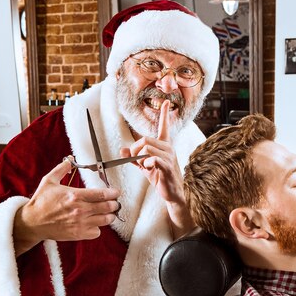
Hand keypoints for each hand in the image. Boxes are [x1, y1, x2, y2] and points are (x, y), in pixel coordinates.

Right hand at [13, 159, 119, 255]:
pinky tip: (93, 223)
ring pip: (105, 220)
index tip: (116, 192)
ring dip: (109, 216)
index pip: (102, 194)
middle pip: (108, 207)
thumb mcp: (49, 181)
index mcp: (75, 195)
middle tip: (114, 203)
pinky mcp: (78, 234)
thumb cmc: (41, 202)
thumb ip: (61, 169)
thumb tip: (69, 159)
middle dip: (114, 204)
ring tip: (108, 213)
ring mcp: (80, 223)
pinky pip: (97, 232)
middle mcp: (80, 210)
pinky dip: (98, 228)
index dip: (113, 193)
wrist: (32, 222)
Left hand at [120, 100, 193, 237]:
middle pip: (144, 140)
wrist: (173, 193)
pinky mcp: (167, 166)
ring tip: (144, 167)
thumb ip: (134, 157)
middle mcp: (168, 148)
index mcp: (164, 145)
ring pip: (146, 148)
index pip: (165, 126)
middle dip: (135, 150)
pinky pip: (152, 158)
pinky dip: (145, 164)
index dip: (164, 113)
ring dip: (139, 158)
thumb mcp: (144, 166)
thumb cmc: (160, 178)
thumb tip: (122, 150)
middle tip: (136, 161)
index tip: (166, 102)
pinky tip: (149, 169)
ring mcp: (169, 156)